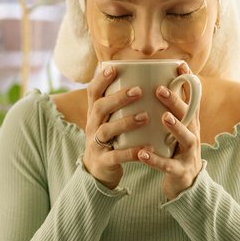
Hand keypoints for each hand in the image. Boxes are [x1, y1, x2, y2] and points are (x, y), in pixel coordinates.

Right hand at [82, 64, 151, 190]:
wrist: (98, 171)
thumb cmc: (111, 139)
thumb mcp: (110, 120)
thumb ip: (119, 104)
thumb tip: (142, 78)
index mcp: (95, 114)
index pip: (93, 92)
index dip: (101, 80)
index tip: (114, 68)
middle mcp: (92, 126)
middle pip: (99, 108)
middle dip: (118, 98)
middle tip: (139, 91)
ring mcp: (96, 144)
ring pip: (106, 130)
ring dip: (126, 122)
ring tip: (146, 117)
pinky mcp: (104, 161)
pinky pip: (116, 155)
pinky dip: (131, 151)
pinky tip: (147, 147)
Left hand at [139, 61, 202, 200]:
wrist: (185, 185)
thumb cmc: (176, 150)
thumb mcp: (176, 128)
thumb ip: (169, 109)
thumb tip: (154, 82)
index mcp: (189, 122)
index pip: (192, 98)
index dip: (188, 81)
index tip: (180, 64)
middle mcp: (193, 134)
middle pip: (188, 115)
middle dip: (176, 101)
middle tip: (159, 89)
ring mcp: (189, 153)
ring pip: (185, 138)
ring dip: (175, 126)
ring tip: (162, 117)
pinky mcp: (180, 171)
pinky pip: (168, 165)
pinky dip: (155, 160)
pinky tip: (142, 154)